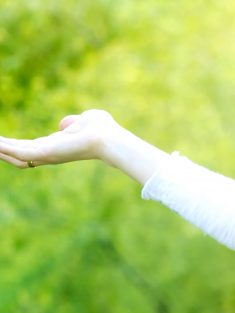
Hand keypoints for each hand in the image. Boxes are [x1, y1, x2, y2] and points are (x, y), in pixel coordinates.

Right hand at [0, 109, 121, 168]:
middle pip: (17, 154)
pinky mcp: (45, 153)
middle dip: (1, 148)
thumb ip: (73, 122)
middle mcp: (48, 153)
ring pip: (14, 156)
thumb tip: (65, 125)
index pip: (29, 148)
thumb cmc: (102, 129)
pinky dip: (3, 149)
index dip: (12, 145)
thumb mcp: (84, 121)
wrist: (110, 138)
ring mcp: (46, 155)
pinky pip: (18, 153)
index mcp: (56, 146)